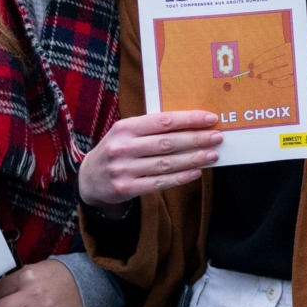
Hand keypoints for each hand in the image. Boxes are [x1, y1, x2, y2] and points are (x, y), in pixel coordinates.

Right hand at [78, 110, 221, 206]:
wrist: (89, 178)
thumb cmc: (117, 149)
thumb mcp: (125, 133)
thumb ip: (150, 127)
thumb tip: (190, 123)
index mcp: (124, 128)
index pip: (162, 121)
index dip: (188, 120)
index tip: (210, 118)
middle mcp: (123, 147)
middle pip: (167, 143)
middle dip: (196, 139)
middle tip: (217, 137)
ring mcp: (124, 169)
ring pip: (166, 164)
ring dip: (193, 159)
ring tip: (213, 155)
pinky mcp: (126, 188)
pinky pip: (159, 183)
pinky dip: (180, 178)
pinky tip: (197, 172)